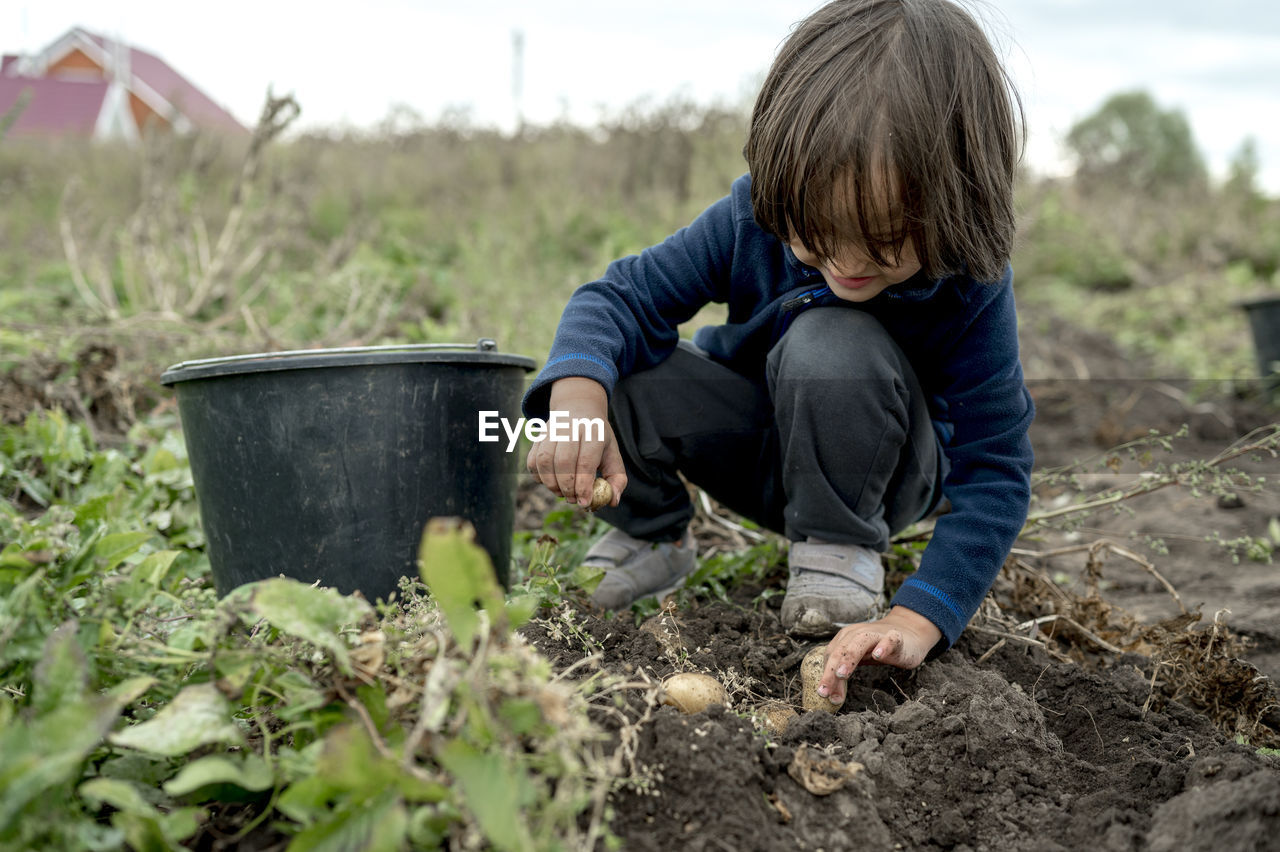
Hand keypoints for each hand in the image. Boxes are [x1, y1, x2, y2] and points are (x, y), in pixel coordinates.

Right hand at [525, 377, 626, 507]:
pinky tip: (550, 481)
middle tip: (572, 499)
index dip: (584, 485)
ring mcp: (552, 430)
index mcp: (594, 432)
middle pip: (564, 461)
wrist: (578, 409)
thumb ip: (617, 479)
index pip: (586, 461)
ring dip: (551, 484)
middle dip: (567, 487)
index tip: (584, 503)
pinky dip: (539, 477)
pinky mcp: (538, 436)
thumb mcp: (613, 455)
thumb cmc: (598, 440)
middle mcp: (571, 428)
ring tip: (561, 492)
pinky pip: (533, 461)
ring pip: (545, 461)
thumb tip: (612, 501)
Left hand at [816, 606, 942, 704]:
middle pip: (840, 650)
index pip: (831, 656)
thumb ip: (844, 675)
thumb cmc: (878, 649)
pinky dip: (883, 646)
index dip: (826, 675)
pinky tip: (877, 656)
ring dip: (849, 658)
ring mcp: (877, 634)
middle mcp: (858, 633)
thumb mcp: (859, 661)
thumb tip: (831, 697)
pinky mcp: (896, 637)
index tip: (824, 695)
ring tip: (841, 674)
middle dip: (830, 671)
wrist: (908, 633)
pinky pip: (889, 640)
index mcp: (845, 638)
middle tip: (824, 691)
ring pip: (860, 642)